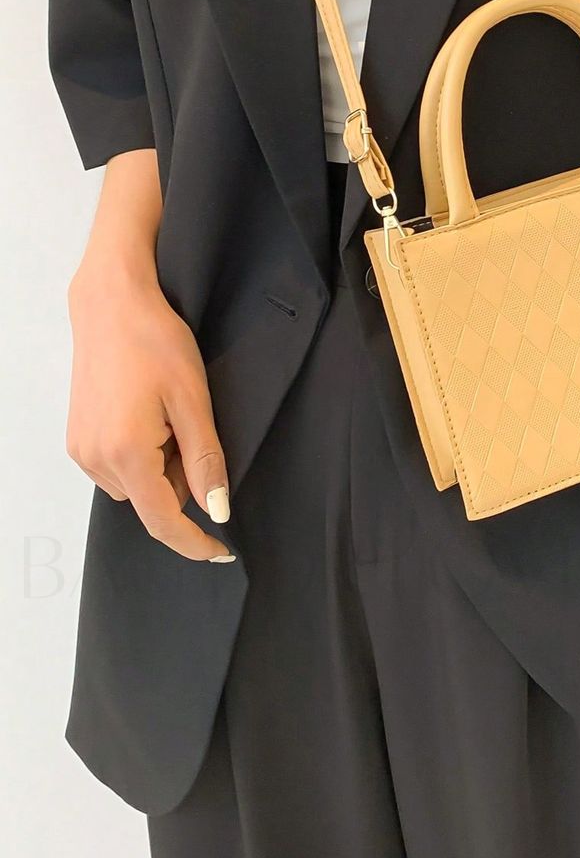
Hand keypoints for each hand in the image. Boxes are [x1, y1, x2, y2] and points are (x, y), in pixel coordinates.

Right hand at [66, 257, 233, 562]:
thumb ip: (204, 461)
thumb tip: (216, 511)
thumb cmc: (156, 343)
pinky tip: (149, 414)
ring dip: (161, 467)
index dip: (195, 542)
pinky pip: (118, 466)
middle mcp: (95, 460)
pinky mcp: (77, 436)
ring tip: (169, 415)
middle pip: (152, 501)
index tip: (223, 552)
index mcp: (127, 455)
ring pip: (136, 485)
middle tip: (192, 429)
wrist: (111, 304)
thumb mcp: (193, 402)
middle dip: (181, 481)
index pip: (164, 522)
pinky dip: (141, 454)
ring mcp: (81, 449)